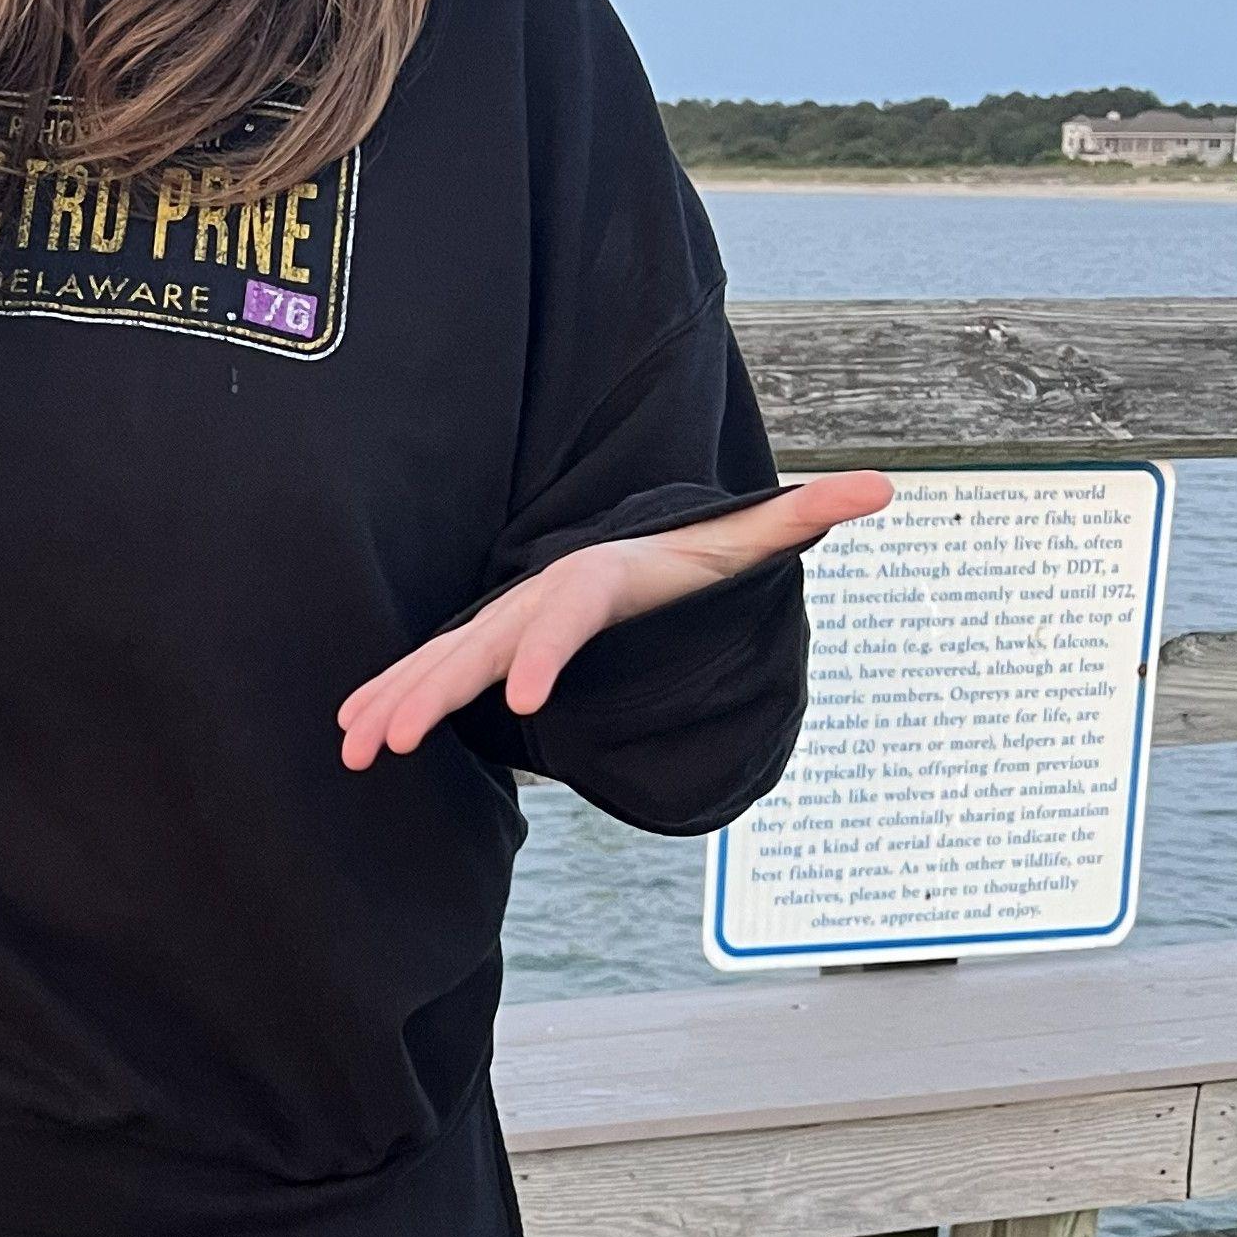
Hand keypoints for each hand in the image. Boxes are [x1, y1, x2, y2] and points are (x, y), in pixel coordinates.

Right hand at [336, 471, 892, 769]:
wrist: (628, 549)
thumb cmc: (687, 553)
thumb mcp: (741, 541)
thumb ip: (800, 517)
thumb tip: (885, 488)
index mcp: (594, 577)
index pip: (568, 611)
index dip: (549, 649)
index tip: (530, 697)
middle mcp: (534, 598)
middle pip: (482, 644)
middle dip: (437, 689)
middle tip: (398, 736)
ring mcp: (501, 622)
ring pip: (440, 662)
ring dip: (396, 703)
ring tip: (355, 748)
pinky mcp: (482, 648)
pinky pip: (429, 674)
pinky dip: (389, 701)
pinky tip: (351, 739)